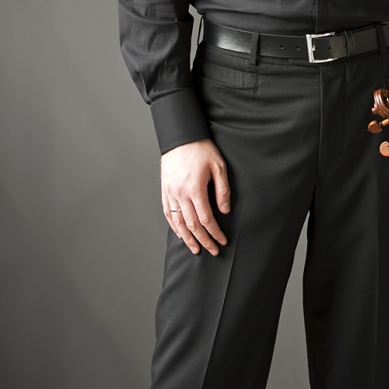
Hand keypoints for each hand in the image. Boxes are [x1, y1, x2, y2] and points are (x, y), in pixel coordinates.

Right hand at [161, 139, 230, 255]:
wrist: (181, 137)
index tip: (222, 240)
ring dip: (187, 238)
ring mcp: (170, 193)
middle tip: (213, 250)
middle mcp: (180, 194)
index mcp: (195, 189)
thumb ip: (222, 190)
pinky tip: (181, 234)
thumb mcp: (219, 166)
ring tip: (196, 249)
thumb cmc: (201, 149)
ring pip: (178, 223)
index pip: (206, 219)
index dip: (215, 232)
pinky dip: (174, 227)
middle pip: (192, 225)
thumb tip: (225, 211)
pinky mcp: (164, 191)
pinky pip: (168, 214)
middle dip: (203, 240)